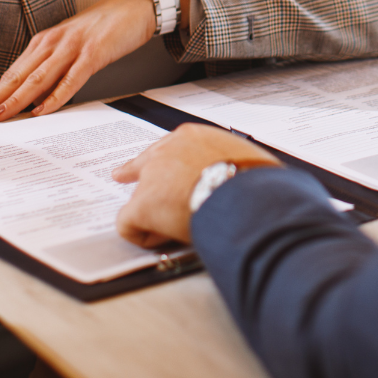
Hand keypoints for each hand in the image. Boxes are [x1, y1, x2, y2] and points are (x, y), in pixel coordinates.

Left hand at [0, 0, 181, 122]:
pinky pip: (70, 79)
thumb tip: (37, 96)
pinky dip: (54, 96)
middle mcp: (52, 43)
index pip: (13, 73)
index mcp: (45, 42)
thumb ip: (54, 66)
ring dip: (16, 99)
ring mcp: (72, 47)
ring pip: (37, 79)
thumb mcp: (71, 45)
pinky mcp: (93, 53)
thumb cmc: (104, 27)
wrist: (135, 5)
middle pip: (18, 76)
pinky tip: (42, 110)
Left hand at [112, 124, 280, 246]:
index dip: (162, 158)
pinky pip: (128, 224)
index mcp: (193, 137)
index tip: (155, 161)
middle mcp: (168, 151)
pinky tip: (160, 240)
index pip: (170, 146)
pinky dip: (142, 235)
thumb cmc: (256, 183)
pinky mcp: (142, 205)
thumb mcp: (247, 159)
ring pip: (142, 198)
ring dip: (156, 213)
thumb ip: (232, 163)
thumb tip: (244, 177)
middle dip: (133, 172)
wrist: (247, 198)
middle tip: (121, 175)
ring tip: (180, 228)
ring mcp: (152, 177)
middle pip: (144, 163)